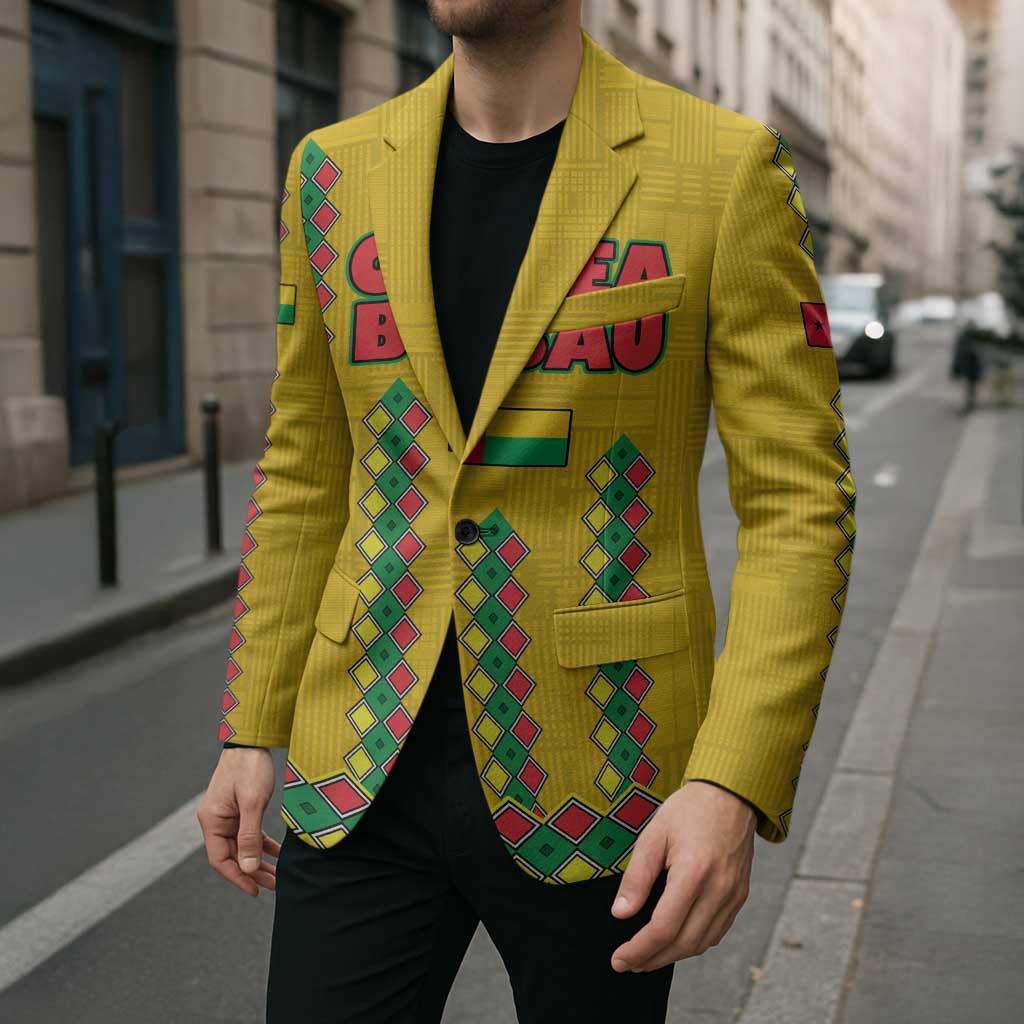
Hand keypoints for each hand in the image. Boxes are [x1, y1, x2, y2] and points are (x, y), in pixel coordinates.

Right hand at [197, 746, 279, 896]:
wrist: (252, 740)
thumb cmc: (250, 767)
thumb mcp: (252, 803)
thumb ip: (250, 836)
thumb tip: (249, 868)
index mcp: (212, 821)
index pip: (220, 860)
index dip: (237, 877)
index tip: (255, 891)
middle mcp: (216, 821)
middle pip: (233, 855)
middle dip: (252, 872)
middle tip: (275, 885)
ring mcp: (228, 815)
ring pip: (243, 846)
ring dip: (259, 861)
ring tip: (278, 876)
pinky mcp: (240, 809)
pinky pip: (250, 833)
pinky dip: (262, 844)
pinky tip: (277, 854)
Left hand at [609, 780, 755, 971]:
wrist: (730, 794)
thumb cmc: (689, 810)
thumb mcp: (654, 835)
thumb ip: (637, 877)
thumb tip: (621, 914)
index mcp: (693, 873)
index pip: (664, 928)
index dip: (639, 949)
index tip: (619, 959)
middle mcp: (718, 890)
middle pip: (684, 943)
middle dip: (652, 960)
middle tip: (628, 964)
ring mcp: (733, 895)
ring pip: (702, 943)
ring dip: (673, 956)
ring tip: (647, 957)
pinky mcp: (740, 896)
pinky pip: (717, 932)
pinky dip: (694, 943)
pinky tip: (675, 941)